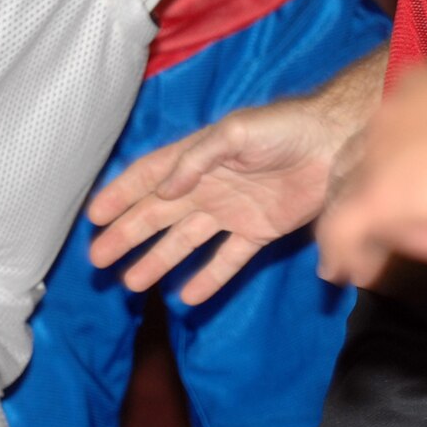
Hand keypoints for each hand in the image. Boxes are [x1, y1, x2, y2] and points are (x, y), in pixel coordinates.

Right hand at [86, 94, 357, 303]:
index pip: (147, 178)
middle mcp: (205, 186)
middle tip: (98, 258)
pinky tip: (187, 297)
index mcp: (195, 158)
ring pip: (184, 242)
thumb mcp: (235, 133)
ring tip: (131, 283)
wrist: (333, 144)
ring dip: (157, 261)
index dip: (120, 195)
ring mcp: (230, 211)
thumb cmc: (281, 129)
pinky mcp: (258, 232)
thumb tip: (164, 191)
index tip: (93, 217)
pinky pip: (227, 259)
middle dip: (127, 235)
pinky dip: (208, 278)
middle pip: (157, 216)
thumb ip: (197, 159)